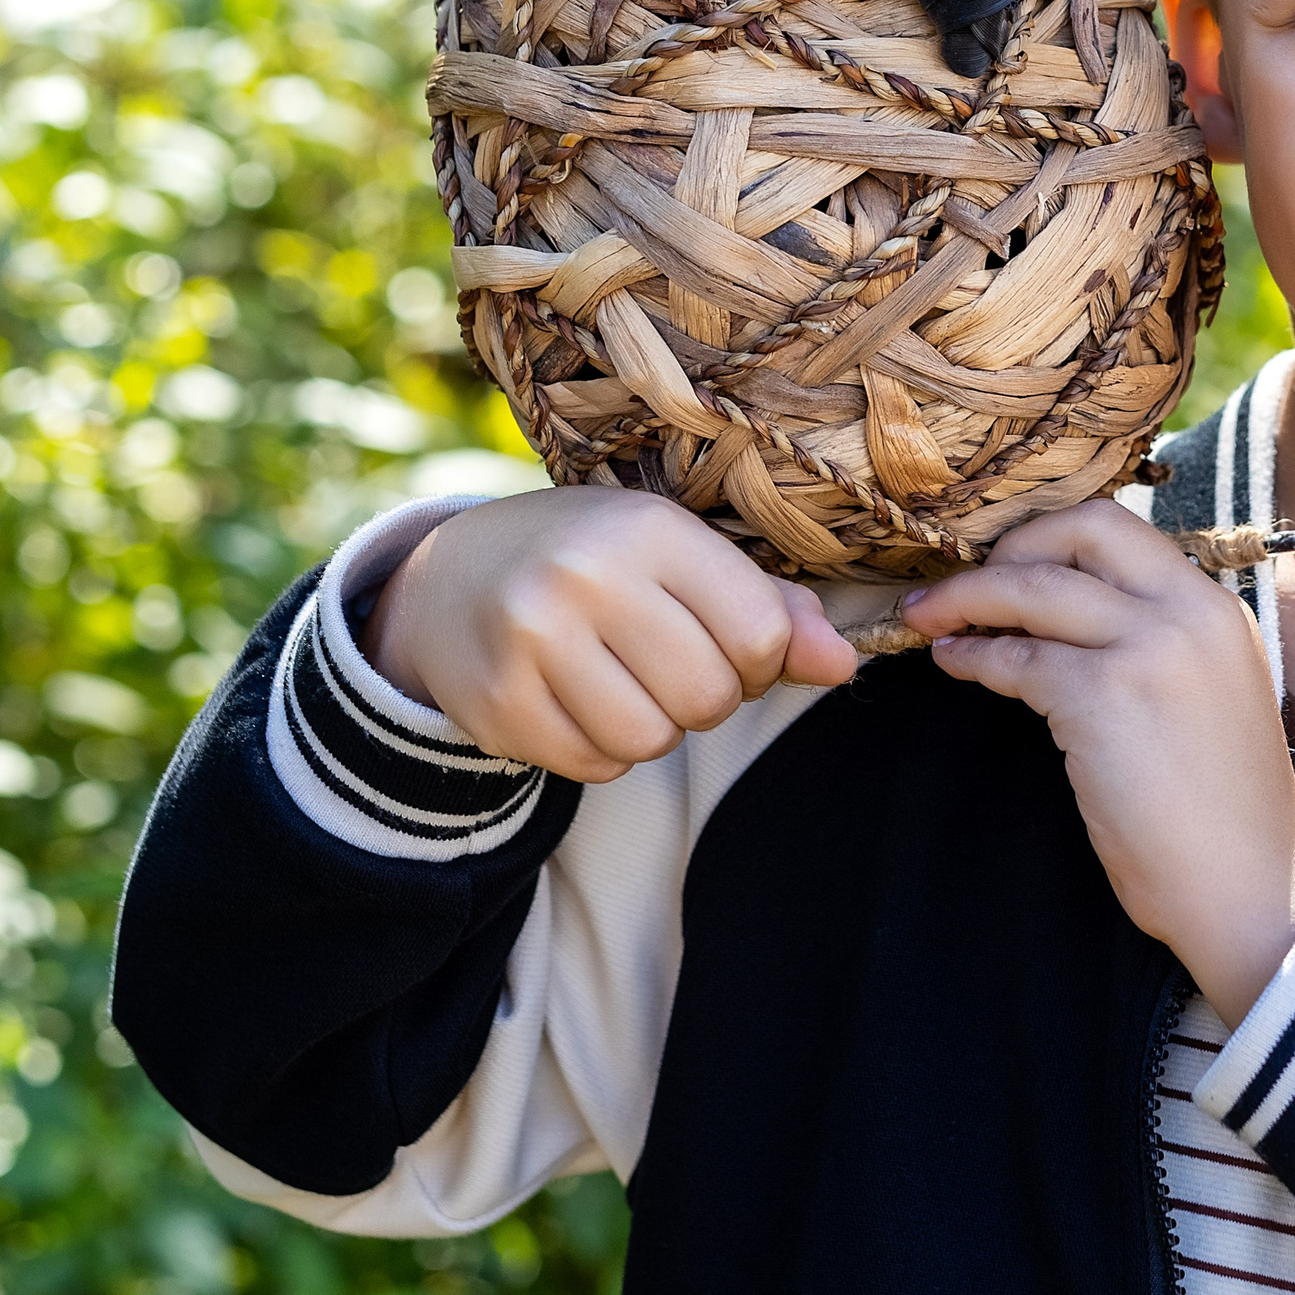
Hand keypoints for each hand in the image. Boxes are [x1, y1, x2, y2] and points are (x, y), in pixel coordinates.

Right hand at [365, 487, 855, 781]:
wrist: (452, 574)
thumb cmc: (597, 561)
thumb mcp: (683, 557)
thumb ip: (774, 608)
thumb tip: (842, 665)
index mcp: (650, 529)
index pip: (760, 630)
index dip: (763, 659)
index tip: (731, 645)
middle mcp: (587, 576)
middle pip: (708, 695)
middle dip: (709, 698)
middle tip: (671, 668)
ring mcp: (532, 639)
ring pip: (651, 739)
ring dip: (657, 728)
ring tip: (628, 684)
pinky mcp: (496, 701)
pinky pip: (594, 765)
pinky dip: (604, 751)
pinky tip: (582, 704)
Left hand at [903, 504, 1294, 1026]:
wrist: (1252, 888)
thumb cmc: (1223, 814)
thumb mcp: (1209, 695)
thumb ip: (1158, 645)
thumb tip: (1064, 619)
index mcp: (1214, 608)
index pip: (1121, 527)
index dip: (1050, 536)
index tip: (1009, 563)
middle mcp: (1188, 611)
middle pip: (1081, 530)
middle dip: (1008, 546)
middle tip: (963, 582)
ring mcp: (1148, 648)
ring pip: (1034, 587)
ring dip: (967, 597)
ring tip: (926, 618)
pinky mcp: (1105, 698)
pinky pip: (1018, 658)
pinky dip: (975, 656)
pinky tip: (955, 665)